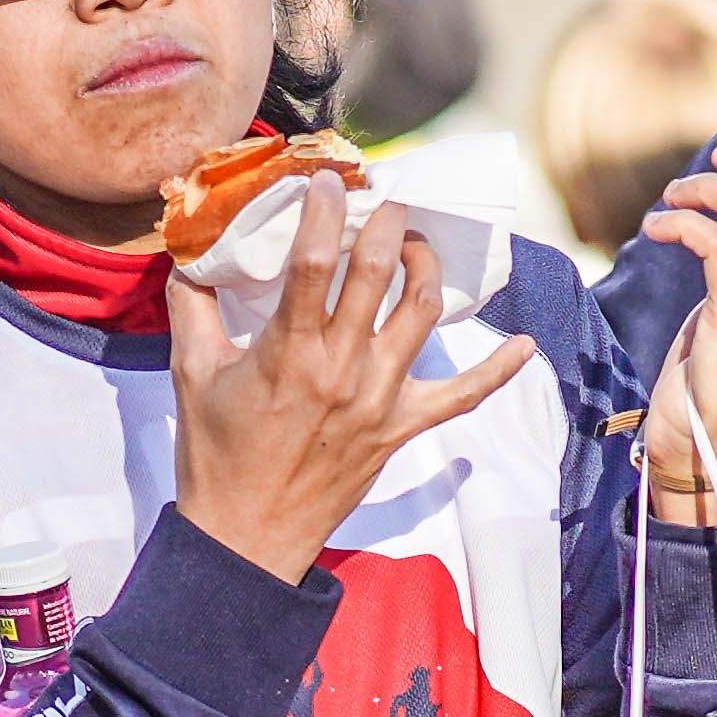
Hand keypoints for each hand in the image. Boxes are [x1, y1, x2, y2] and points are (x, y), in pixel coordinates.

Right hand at [170, 187, 535, 584]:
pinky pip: (463, 396)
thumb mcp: (191, 374)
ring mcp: (379, 399)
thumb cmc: (216, 456)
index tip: (329, 180)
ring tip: (416, 246)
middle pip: (380, 276)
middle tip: (387, 199)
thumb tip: (192, 255)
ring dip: (426, 268)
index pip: (313, 263)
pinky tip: (524, 346)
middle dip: (389, 224)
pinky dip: (498, 371)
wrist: (247, 536)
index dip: (324, 212)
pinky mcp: (401, 428)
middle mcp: (343, 369)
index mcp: (289, 352)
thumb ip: (193, 307)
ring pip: (422, 314)